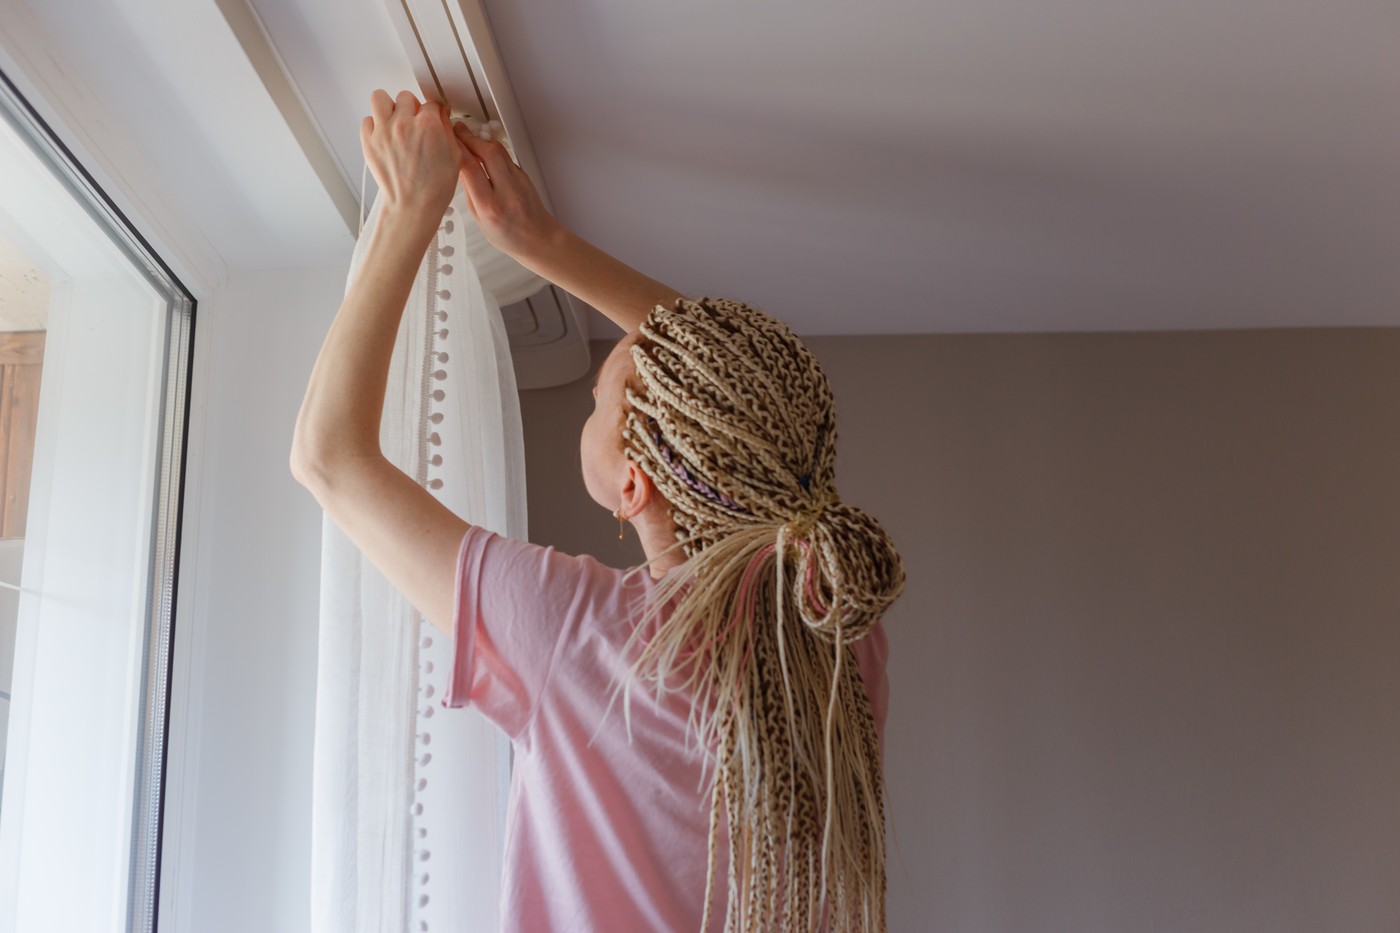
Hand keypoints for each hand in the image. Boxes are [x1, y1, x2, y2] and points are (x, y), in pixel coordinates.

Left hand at [360, 89, 460, 213]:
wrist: (413, 206)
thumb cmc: (434, 187)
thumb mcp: (455, 156)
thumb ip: (448, 129)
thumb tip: (441, 114)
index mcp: (428, 125)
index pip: (431, 103)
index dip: (433, 112)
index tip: (432, 119)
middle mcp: (404, 124)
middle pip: (406, 97)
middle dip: (412, 108)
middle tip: (414, 122)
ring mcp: (384, 132)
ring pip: (380, 98)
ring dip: (388, 107)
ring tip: (394, 121)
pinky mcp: (369, 142)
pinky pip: (367, 121)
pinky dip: (374, 126)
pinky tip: (384, 137)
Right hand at [453, 125, 563, 260]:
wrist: (540, 239)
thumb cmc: (507, 236)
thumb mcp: (480, 221)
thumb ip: (469, 193)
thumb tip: (458, 166)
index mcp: (491, 208)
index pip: (471, 170)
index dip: (458, 150)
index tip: (447, 139)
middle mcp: (507, 192)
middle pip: (488, 153)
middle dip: (470, 138)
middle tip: (457, 129)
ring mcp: (519, 182)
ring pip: (499, 151)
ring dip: (481, 140)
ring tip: (467, 135)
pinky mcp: (525, 175)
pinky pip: (506, 157)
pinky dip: (492, 150)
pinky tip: (482, 150)